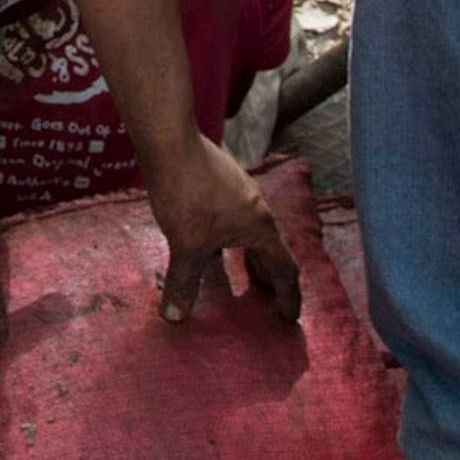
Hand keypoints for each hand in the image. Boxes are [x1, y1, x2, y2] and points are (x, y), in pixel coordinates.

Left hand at [146, 130, 301, 324]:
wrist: (171, 142)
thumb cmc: (187, 193)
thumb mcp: (186, 245)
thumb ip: (184, 282)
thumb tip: (175, 317)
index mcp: (260, 227)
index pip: (285, 268)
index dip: (289, 296)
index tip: (289, 316)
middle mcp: (257, 208)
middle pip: (271, 248)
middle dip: (269, 277)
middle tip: (267, 302)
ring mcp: (240, 191)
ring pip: (251, 231)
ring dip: (249, 256)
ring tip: (240, 275)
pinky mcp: (220, 181)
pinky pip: (234, 218)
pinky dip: (230, 238)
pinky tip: (208, 243)